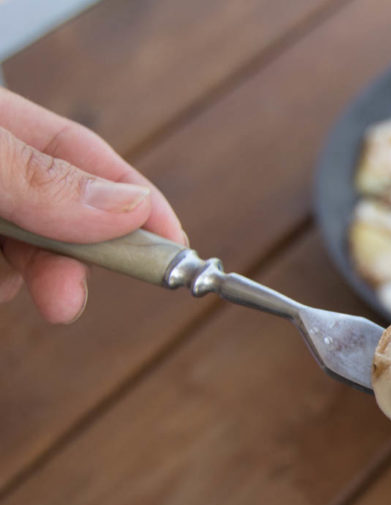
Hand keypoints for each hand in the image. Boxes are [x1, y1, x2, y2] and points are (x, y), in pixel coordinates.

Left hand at [0, 87, 185, 322]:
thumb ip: (39, 175)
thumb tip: (130, 206)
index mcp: (0, 121)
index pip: (85, 155)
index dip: (136, 199)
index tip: (175, 246)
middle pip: (60, 209)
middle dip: (78, 255)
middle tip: (80, 298)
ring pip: (27, 243)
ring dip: (36, 274)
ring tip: (20, 292)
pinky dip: (5, 280)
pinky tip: (0, 287)